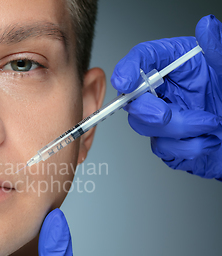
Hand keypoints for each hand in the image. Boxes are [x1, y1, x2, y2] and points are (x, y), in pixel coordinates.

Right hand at [111, 15, 221, 179]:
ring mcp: (161, 116)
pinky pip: (163, 147)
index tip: (126, 81)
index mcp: (175, 64)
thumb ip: (216, 48)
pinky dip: (187, 147)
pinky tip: (207, 140)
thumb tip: (207, 25)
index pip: (142, 58)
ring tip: (211, 124)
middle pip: (133, 98)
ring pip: (145, 125)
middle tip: (166, 113)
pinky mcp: (166, 141)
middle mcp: (163, 89)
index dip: (128, 68)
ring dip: (180, 129)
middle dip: (147, 110)